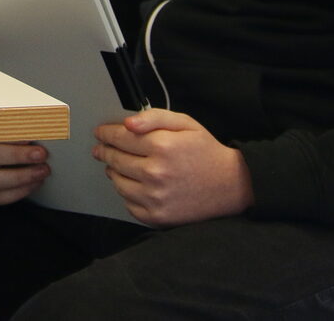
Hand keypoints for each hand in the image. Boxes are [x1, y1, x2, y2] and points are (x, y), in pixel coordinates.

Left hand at [93, 110, 253, 226]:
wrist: (232, 185)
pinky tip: (134, 184)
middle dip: (106, 151)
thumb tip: (127, 123)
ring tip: (118, 166)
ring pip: (117, 182)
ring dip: (114, 172)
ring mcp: (155, 197)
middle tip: (101, 149)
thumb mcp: (185, 123)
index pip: (120, 137)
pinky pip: (128, 203)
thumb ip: (154, 117)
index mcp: (162, 146)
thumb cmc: (206, 152)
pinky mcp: (157, 216)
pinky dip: (126, 193)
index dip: (106, 133)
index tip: (100, 133)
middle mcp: (156, 173)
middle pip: (115, 159)